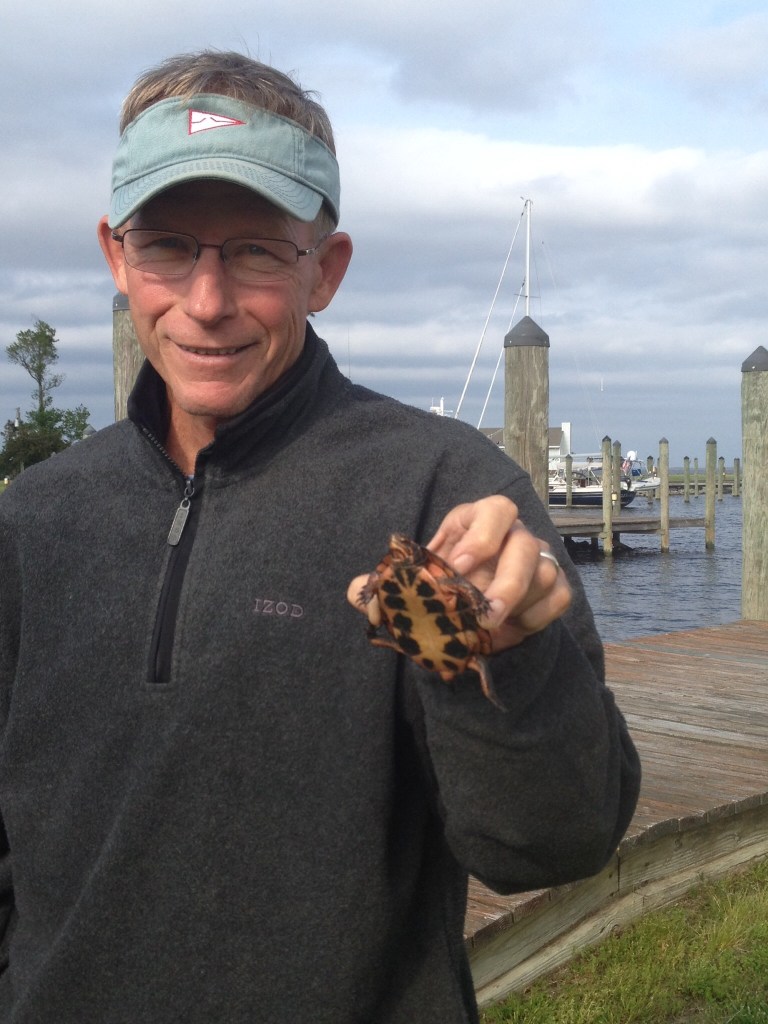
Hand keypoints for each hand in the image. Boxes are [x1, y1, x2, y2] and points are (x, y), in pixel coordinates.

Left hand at [346, 496, 570, 652]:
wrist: (472, 620)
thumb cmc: (442, 591)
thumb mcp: (413, 588)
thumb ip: (387, 587)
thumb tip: (354, 592)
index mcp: (475, 523)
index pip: (492, 510)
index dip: (481, 535)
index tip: (459, 566)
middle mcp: (512, 536)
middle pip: (524, 543)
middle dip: (507, 580)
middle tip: (484, 614)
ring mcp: (537, 560)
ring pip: (544, 571)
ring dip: (519, 602)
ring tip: (491, 626)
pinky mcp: (554, 588)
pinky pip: (558, 596)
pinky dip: (539, 616)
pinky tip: (516, 628)